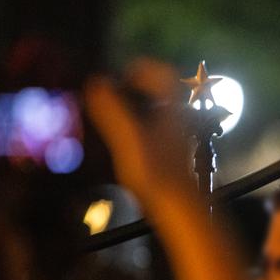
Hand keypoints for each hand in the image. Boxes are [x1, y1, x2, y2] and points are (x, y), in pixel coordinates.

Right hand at [85, 60, 193, 204]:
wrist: (181, 211)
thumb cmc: (157, 174)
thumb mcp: (128, 137)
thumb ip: (112, 109)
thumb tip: (97, 82)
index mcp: (174, 110)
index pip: (164, 74)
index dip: (143, 68)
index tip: (123, 74)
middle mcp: (182, 121)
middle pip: (162, 95)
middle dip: (138, 90)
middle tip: (114, 95)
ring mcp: (182, 141)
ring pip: (161, 116)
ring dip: (139, 112)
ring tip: (114, 119)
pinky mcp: (176, 159)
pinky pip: (159, 136)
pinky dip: (142, 132)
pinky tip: (126, 146)